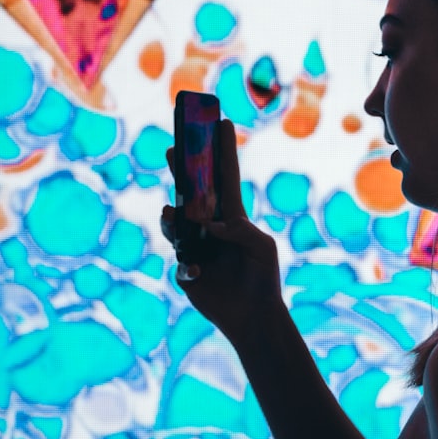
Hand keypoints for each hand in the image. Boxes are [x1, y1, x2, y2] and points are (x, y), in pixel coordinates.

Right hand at [161, 119, 284, 343]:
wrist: (252, 316)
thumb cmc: (263, 279)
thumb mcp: (261, 249)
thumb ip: (239, 231)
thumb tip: (210, 223)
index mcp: (234, 217)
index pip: (225, 177)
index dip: (222, 151)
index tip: (220, 122)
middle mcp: (213, 226)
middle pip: (193, 191)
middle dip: (184, 168)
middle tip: (174, 146)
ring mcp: (197, 246)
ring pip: (177, 222)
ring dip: (174, 216)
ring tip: (174, 214)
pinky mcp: (186, 267)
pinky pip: (178, 254)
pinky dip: (183, 256)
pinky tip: (194, 266)